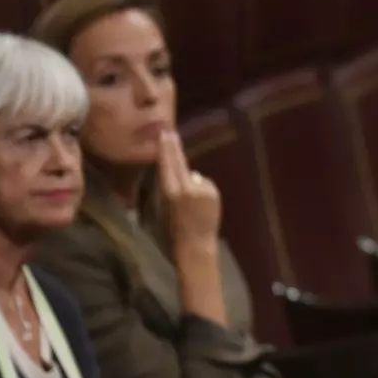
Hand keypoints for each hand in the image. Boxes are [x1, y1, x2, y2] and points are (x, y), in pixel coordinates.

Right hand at [158, 130, 221, 245]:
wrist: (195, 245)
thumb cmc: (176, 229)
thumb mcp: (166, 206)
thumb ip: (174, 187)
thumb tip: (183, 173)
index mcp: (169, 193)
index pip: (167, 166)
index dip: (166, 149)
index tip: (164, 134)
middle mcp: (186, 188)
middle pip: (180, 163)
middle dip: (174, 148)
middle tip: (170, 132)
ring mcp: (201, 190)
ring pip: (194, 176)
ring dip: (192, 183)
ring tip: (191, 204)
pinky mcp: (213, 193)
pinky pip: (205, 185)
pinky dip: (203, 190)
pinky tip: (201, 206)